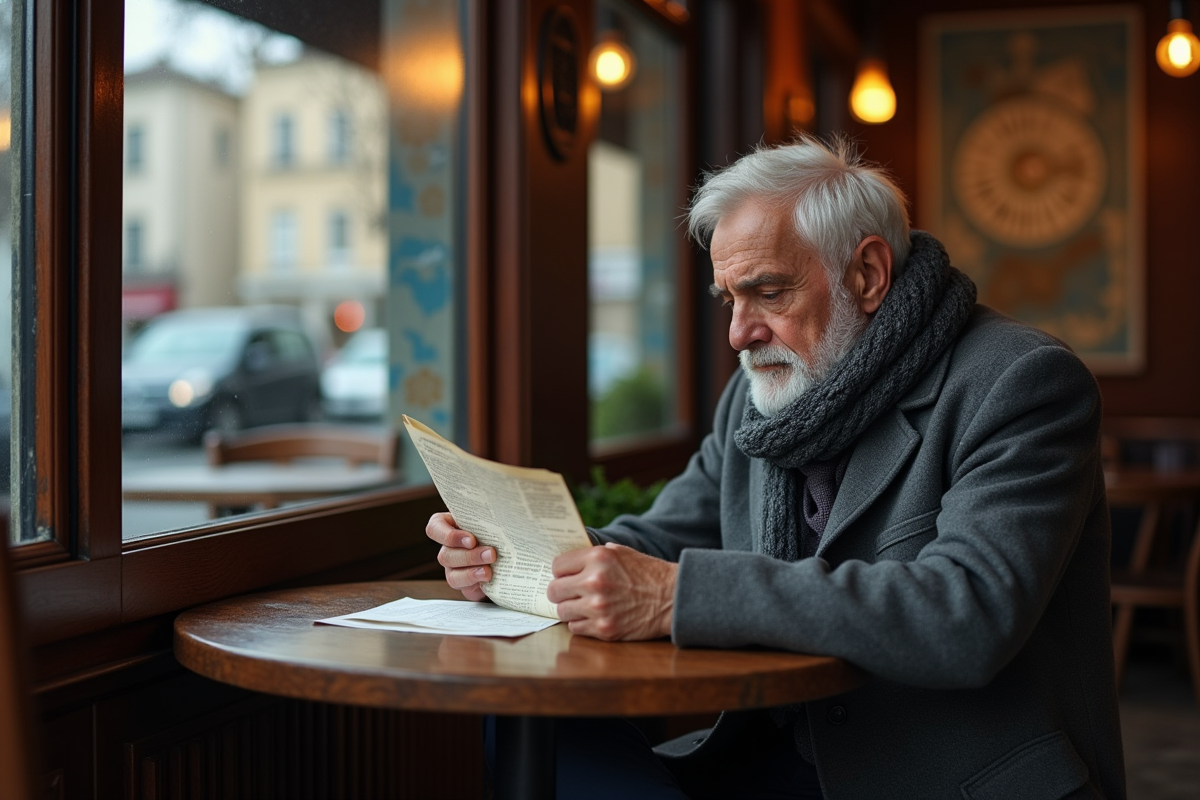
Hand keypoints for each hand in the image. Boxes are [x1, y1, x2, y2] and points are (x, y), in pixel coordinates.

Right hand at [425, 512, 495, 601]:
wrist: (511, 548)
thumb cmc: (497, 527)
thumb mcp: (491, 517)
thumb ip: (488, 517)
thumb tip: (502, 513)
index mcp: (449, 527)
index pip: (434, 529)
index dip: (449, 536)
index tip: (471, 540)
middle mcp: (449, 549)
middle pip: (445, 556)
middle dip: (469, 556)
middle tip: (491, 554)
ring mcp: (455, 570)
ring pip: (453, 577)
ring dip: (471, 574)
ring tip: (489, 572)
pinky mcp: (468, 586)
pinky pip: (467, 591)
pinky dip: (479, 588)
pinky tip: (491, 582)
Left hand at [547, 543, 676, 640]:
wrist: (673, 598)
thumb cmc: (648, 573)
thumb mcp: (621, 553)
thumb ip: (594, 554)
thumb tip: (571, 561)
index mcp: (598, 558)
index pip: (557, 566)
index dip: (561, 572)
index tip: (566, 576)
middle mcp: (594, 582)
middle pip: (554, 590)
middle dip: (561, 592)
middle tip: (570, 593)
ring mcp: (598, 607)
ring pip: (562, 611)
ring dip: (571, 609)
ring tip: (584, 606)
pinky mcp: (604, 629)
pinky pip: (575, 628)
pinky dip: (582, 623)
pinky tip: (594, 617)